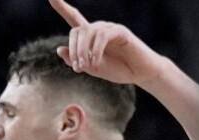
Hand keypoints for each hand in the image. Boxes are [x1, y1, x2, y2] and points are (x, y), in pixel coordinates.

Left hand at [49, 0, 165, 86]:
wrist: (139, 73)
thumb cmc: (116, 69)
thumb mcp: (90, 68)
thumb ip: (75, 60)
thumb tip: (59, 48)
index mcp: (88, 36)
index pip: (73, 17)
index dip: (62, 7)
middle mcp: (98, 28)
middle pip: (76, 31)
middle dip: (73, 51)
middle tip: (77, 69)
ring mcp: (109, 28)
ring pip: (88, 32)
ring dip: (82, 51)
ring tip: (86, 67)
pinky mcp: (120, 31)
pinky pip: (102, 36)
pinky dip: (96, 49)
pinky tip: (96, 61)